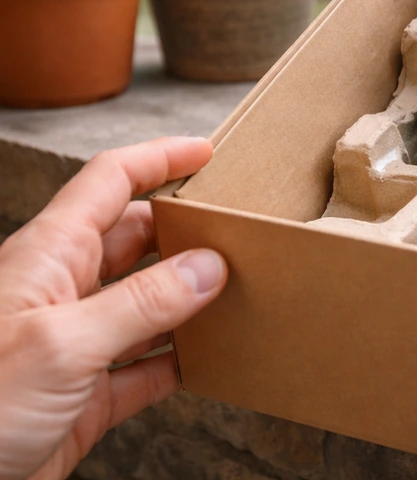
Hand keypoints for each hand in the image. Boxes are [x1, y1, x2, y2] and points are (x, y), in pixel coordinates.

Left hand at [0, 137, 227, 479]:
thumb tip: (209, 267)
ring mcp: (74, 344)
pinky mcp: (83, 396)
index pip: (110, 182)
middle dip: (184, 229)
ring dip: (190, 296)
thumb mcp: (61, 346)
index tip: (206, 152)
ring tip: (238, 289)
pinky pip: (144, 365)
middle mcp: (62, 292)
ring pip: (146, 302)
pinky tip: (208, 357)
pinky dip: (179, 359)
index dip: (158, 158)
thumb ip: (141, 304)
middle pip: (135, 239)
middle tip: (237, 230)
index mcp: (47, 257)